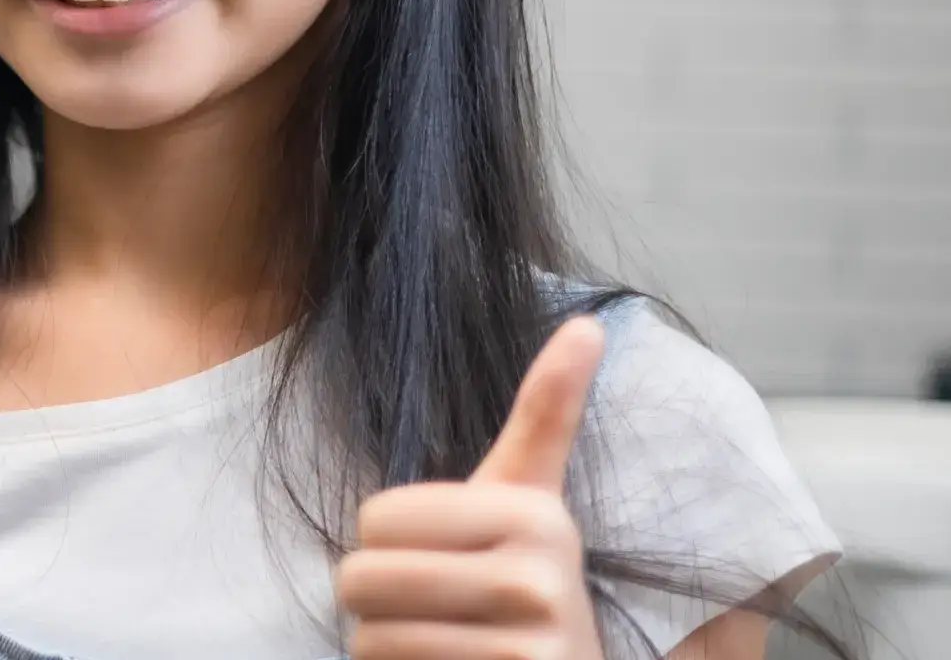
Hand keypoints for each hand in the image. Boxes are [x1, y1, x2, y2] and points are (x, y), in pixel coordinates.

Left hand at [336, 317, 607, 659]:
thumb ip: (546, 413)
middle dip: (374, 597)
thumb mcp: (530, 495)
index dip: (382, 541)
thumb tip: (589, 322)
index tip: (437, 554)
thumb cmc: (521, 583)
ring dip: (382, 644)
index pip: (375, 516)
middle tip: (423, 607)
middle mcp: (539, 578)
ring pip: (370, 636)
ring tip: (435, 641)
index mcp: (535, 514)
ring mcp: (527, 647)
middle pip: (362, 576)